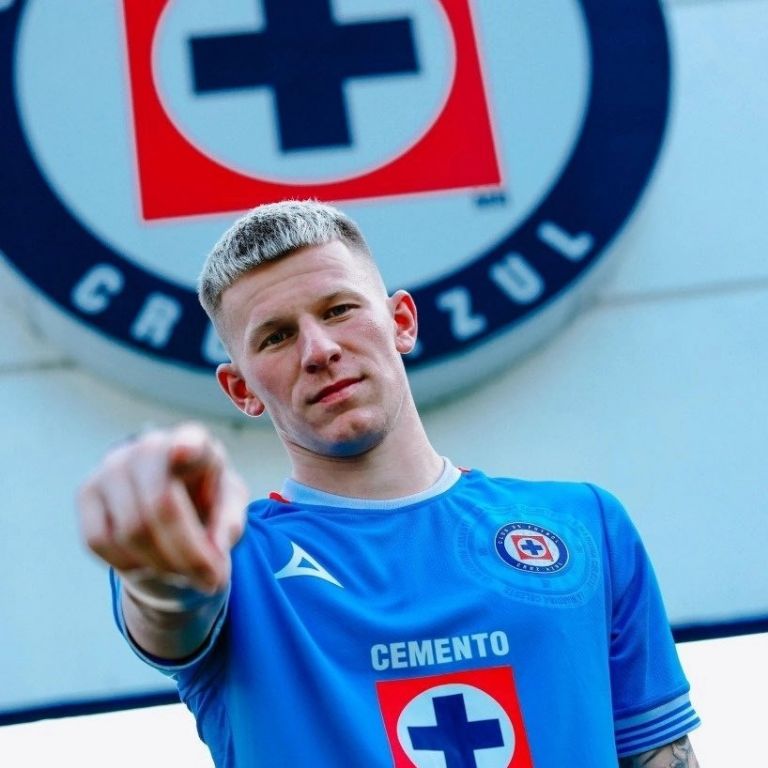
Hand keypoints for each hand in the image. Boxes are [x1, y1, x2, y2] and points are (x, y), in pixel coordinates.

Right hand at [78, 423, 246, 593]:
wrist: (168, 508)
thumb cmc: (207, 504)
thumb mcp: (230, 510)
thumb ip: (229, 524)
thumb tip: (216, 549)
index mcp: (196, 442)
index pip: (189, 440)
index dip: (185, 446)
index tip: (183, 451)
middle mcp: (149, 446)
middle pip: (160, 506)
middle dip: (188, 554)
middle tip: (212, 581)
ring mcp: (113, 466)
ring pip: (131, 530)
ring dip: (163, 565)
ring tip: (186, 574)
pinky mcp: (87, 491)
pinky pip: (99, 540)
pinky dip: (128, 563)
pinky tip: (150, 563)